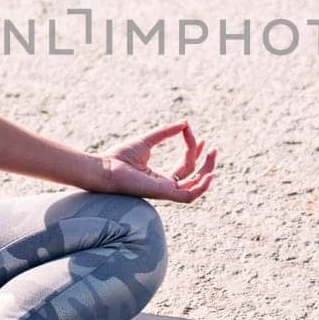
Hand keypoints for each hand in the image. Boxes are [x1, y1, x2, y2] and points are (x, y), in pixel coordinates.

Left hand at [94, 119, 215, 201]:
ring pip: (194, 186)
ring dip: (206, 171)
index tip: (188, 129)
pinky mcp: (164, 194)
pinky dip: (201, 187)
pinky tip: (209, 174)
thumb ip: (165, 132)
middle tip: (213, 147)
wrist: (106, 169)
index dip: (191, 148)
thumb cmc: (119, 157)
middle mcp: (165, 185)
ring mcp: (165, 191)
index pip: (184, 165)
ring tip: (212, 153)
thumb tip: (184, 123)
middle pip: (193, 176)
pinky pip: (188, 196)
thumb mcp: (147, 141)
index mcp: (160, 176)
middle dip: (205, 162)